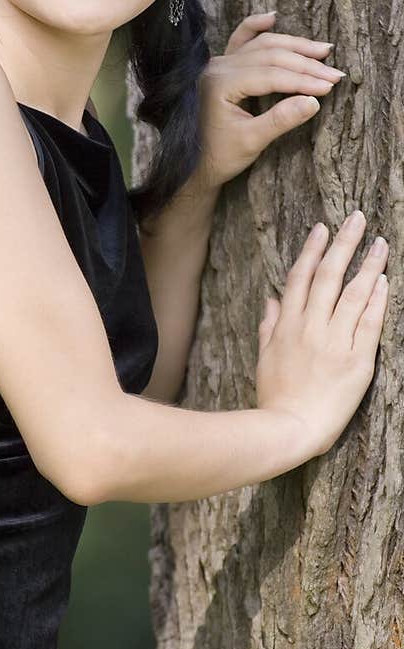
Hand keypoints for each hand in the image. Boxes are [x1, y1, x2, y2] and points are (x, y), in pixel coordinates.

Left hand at [194, 11, 343, 192]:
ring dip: (293, 46)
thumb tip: (314, 101)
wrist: (192, 164)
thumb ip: (280, 120)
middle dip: (306, 64)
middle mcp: (218, 67)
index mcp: (220, 84)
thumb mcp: (251, 142)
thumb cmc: (218, 156)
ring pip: (261, 45)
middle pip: (270, 56)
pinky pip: (240, 40)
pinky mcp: (222, 67)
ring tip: (323, 50)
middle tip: (335, 74)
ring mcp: (218, 64)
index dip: (302, 80)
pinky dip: (256, 27)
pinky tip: (273, 18)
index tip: (330, 86)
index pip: (271, 75)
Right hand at [256, 211, 389, 456]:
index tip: (322, 229)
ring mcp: (334, 342)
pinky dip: (377, 300)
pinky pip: (370, 323)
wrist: (289, 429)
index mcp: (287, 326)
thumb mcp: (264, 357)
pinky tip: (384, 281)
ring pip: (353, 294)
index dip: (312, 251)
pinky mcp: (356, 361)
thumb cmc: (275, 397)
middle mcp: (311, 327)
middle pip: (329, 276)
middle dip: (343, 244)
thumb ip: (269, 325)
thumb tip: (271, 300)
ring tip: (379, 244)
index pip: (300, 278)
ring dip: (367, 265)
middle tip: (357, 219)